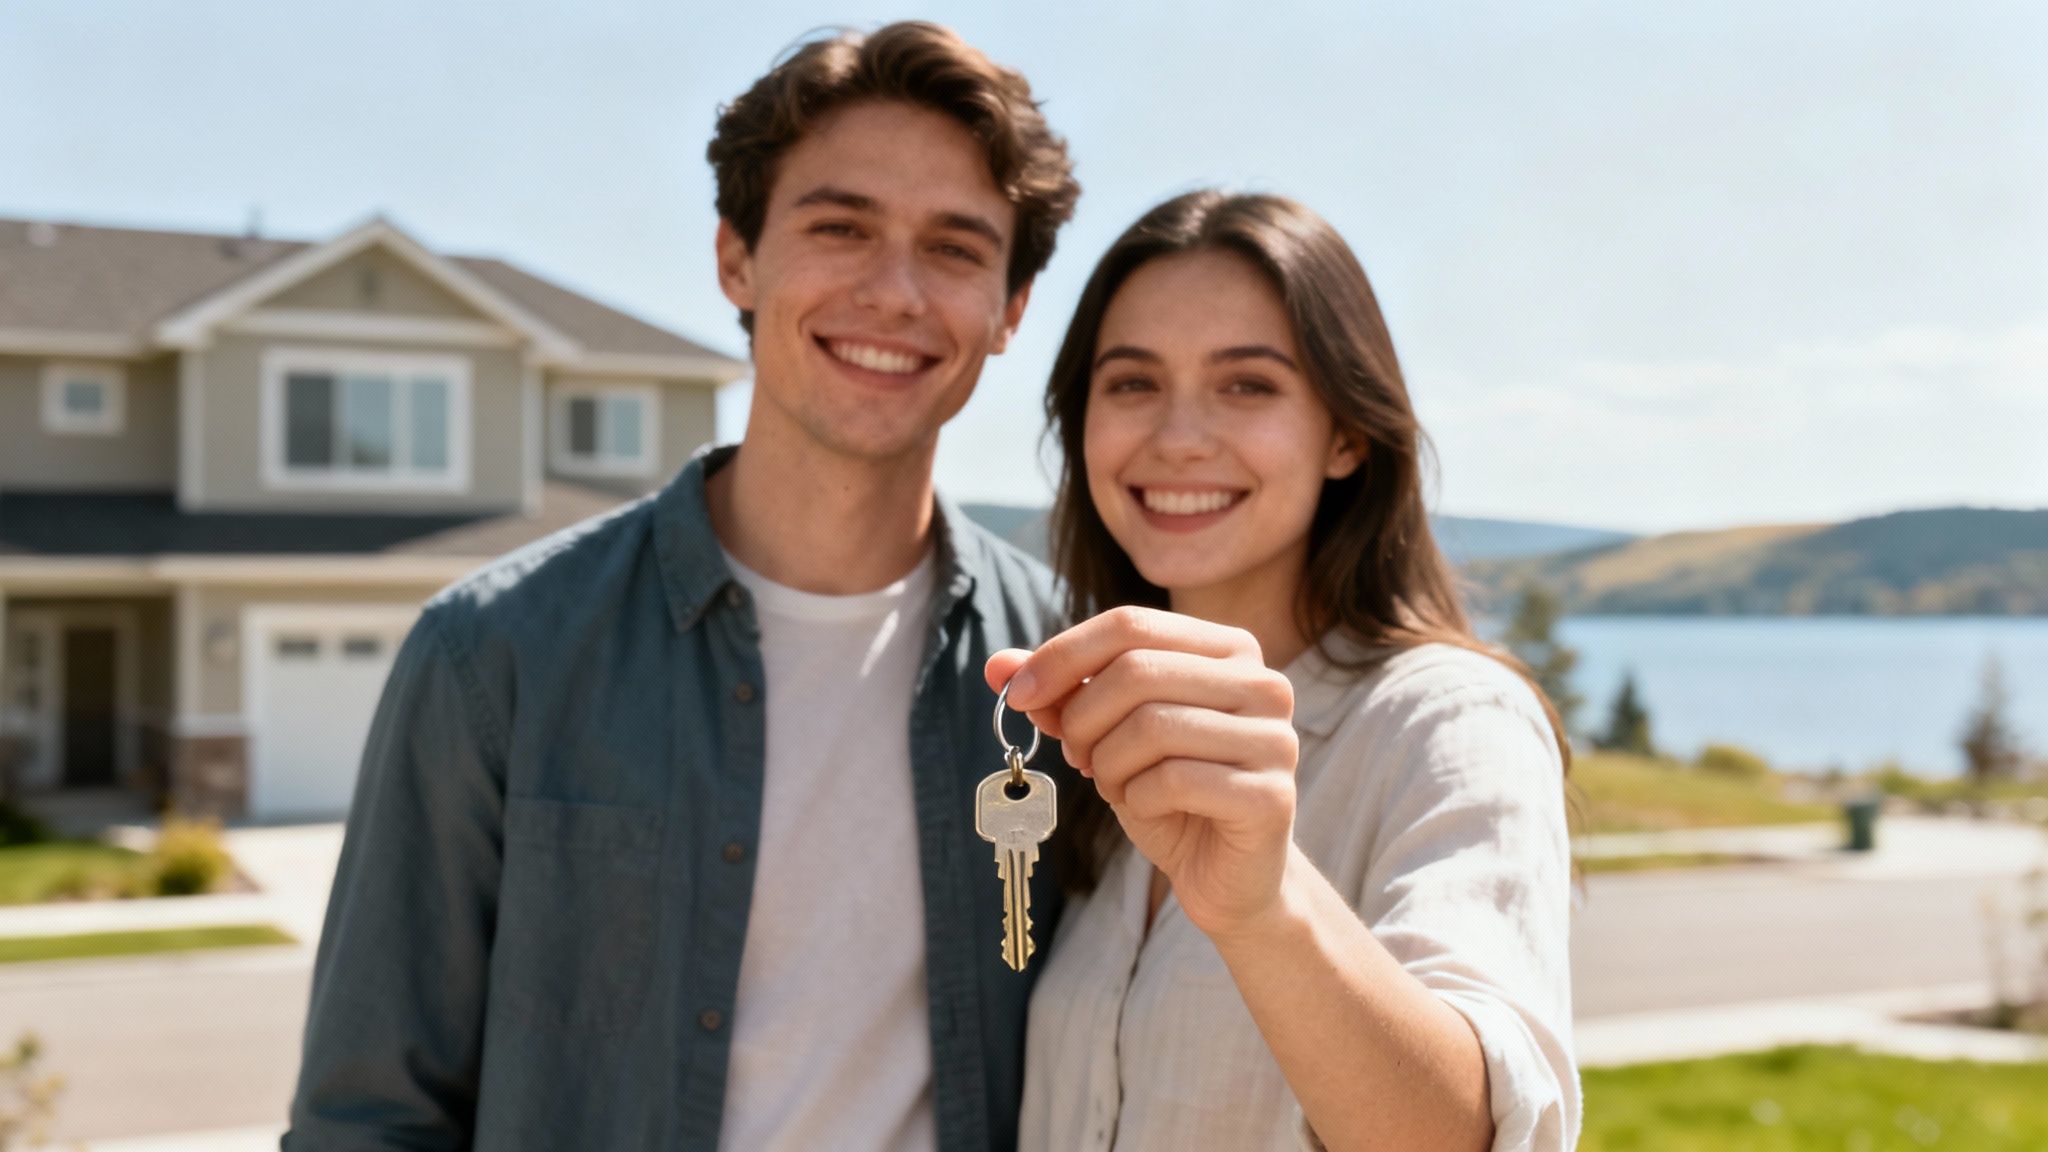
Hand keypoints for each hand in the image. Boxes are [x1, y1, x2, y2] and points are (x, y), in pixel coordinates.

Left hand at [985, 606, 1298, 938]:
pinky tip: (1148, 808)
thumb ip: (1063, 694)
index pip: (1131, 625)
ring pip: (1152, 725)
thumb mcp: (1109, 735)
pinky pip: (1174, 780)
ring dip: (1109, 764)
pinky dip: (1139, 798)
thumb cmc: (1169, 794)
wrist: (1226, 876)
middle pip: (1137, 671)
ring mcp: (1275, 739)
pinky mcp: (1271, 796)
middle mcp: (1264, 683)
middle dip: (1083, 719)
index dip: (1063, 656)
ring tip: (1115, 784)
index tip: (1017, 694)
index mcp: (1230, 649)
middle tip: (1077, 757)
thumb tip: (996, 664)